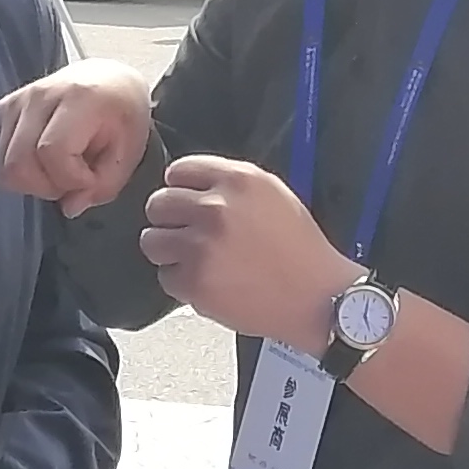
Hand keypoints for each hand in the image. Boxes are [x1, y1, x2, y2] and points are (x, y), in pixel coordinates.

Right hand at [0, 61, 159, 213]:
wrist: (109, 81)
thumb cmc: (122, 117)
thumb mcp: (128, 154)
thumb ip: (103, 186)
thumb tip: (69, 207)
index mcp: (79, 98)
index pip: (52, 151)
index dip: (71, 178)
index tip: (90, 178)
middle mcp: (40, 95)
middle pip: (18, 164)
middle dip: (46, 186)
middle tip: (72, 179)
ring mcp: (17, 101)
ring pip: (4, 165)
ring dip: (32, 180)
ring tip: (59, 170)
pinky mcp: (3, 109)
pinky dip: (20, 169)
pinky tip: (43, 161)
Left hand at [142, 152, 356, 349]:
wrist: (317, 297)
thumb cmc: (300, 250)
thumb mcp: (272, 195)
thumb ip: (228, 185)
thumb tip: (188, 187)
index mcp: (238, 179)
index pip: (178, 171)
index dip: (180, 190)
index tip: (186, 205)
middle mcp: (216, 207)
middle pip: (158, 204)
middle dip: (170, 221)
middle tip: (189, 237)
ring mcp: (201, 245)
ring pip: (152, 240)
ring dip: (170, 252)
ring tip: (198, 262)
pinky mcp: (194, 281)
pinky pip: (165, 276)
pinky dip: (182, 283)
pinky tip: (210, 283)